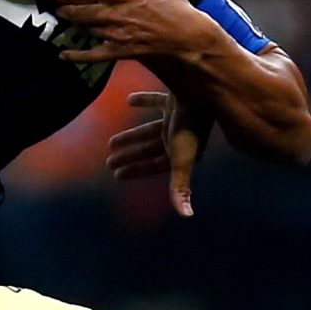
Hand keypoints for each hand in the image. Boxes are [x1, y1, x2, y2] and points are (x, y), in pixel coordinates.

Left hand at [50, 0, 211, 64]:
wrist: (186, 34)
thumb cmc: (170, 2)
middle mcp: (120, 14)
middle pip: (85, 12)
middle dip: (67, 9)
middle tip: (53, 5)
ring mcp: (120, 34)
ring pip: (88, 29)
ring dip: (72, 24)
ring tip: (61, 18)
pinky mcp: (122, 51)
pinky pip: (96, 55)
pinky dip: (79, 56)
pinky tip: (64, 55)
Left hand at [107, 90, 207, 216]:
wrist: (202, 92)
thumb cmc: (191, 127)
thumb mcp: (182, 159)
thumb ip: (181, 188)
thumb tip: (187, 217)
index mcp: (181, 154)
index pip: (154, 166)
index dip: (135, 171)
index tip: (116, 175)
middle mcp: (179, 138)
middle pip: (149, 149)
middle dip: (130, 157)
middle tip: (109, 162)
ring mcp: (177, 119)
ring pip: (149, 130)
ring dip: (131, 136)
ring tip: (111, 142)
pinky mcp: (175, 100)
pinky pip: (156, 101)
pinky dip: (143, 101)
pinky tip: (129, 100)